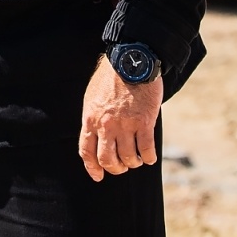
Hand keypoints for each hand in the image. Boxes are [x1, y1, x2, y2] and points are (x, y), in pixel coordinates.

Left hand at [79, 54, 161, 181]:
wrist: (131, 60)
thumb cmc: (111, 76)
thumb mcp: (93, 97)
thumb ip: (94, 117)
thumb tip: (95, 136)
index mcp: (90, 119)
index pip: (87, 151)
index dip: (92, 168)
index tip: (98, 176)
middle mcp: (106, 125)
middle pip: (107, 159)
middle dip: (115, 168)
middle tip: (121, 167)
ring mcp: (125, 125)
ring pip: (128, 157)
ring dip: (133, 162)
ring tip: (136, 159)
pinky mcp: (144, 122)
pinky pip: (146, 149)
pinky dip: (148, 158)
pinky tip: (149, 158)